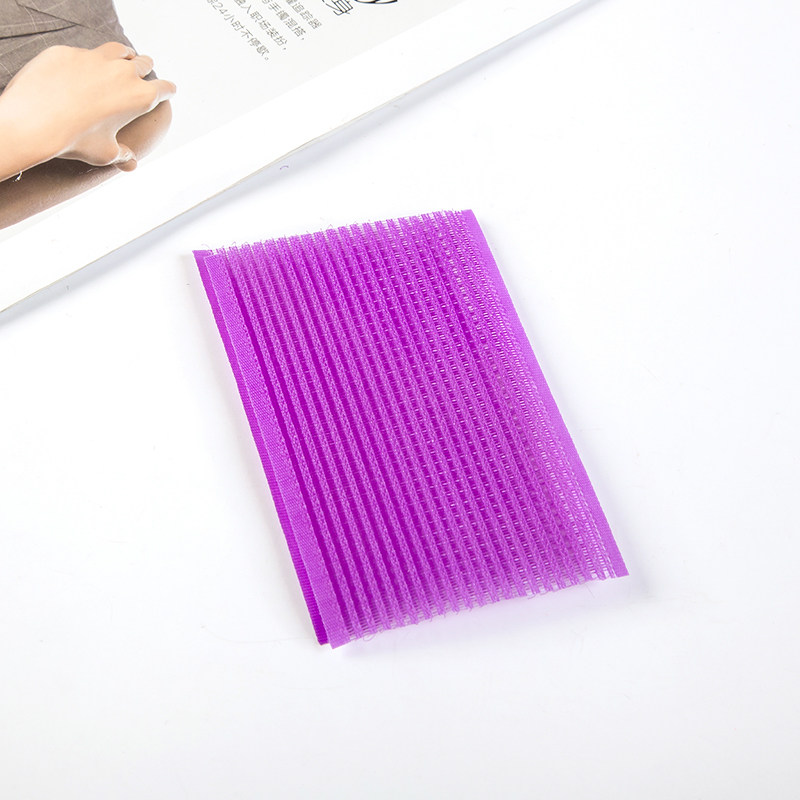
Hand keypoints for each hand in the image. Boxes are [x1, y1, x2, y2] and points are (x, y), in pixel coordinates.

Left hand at [0, 42, 175, 179]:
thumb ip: (122, 156)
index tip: (169, 90)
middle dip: (145, 68)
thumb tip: (131, 164)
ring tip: (121, 59)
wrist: (36, 120)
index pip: (165, 88)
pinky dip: (87, 61)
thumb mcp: (105, 153)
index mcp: (141, 97)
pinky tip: (81, 69)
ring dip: (123, 55)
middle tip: (143, 71)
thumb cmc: (76, 140)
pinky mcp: (69, 52)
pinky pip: (83, 54)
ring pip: (118, 50)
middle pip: (143, 63)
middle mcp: (123, 72)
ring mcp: (96, 58)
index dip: (168, 90)